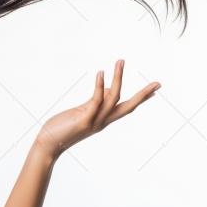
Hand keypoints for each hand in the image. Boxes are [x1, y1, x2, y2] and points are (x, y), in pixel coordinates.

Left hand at [35, 59, 160, 159]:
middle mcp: (102, 121)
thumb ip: (95, 101)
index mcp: (103, 119)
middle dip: (143, 94)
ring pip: (113, 98)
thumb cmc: (62, 127)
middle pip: (128, 106)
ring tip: (120, 61)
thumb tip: (109, 88)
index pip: (126, 108)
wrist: (48, 144)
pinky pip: (95, 101)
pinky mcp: (84, 120)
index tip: (155, 90)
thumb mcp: (82, 112)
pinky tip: (100, 73)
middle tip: (158, 83)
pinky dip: (99, 86)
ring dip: (118, 78)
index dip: (141, 99)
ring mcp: (95, 121)